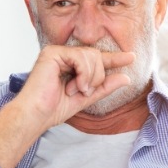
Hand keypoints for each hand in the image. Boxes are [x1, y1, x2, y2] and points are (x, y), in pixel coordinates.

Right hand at [0, 45, 133, 167]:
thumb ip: (105, 87)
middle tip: (84, 91)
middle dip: (97, 76)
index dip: (114, 58)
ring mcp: (58, 52)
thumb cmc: (54, 108)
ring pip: (91, 56)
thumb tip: (126, 78)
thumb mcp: (86, 97)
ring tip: (77, 90)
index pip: (97, 58)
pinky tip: (73, 85)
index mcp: (72, 65)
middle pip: (96, 56)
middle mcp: (65, 55)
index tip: (131, 57)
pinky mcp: (52, 52)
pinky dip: (83, 73)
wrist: (35, 116)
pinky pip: (81, 57)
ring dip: (90, 77)